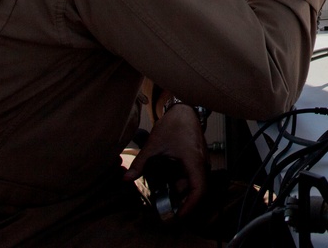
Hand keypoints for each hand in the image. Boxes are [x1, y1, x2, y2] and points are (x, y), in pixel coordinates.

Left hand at [123, 102, 208, 216]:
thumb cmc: (174, 124)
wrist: (184, 110)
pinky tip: (169, 182)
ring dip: (181, 191)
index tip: (179, 216)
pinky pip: (193, 177)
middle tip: (167, 211)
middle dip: (182, 202)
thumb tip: (126, 178)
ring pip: (194, 184)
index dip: (191, 206)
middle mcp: (201, 163)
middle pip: (196, 190)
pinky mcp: (198, 160)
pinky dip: (182, 182)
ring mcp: (201, 162)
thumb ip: (140, 163)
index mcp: (193, 161)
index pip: (199, 190)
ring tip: (164, 196)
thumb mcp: (153, 145)